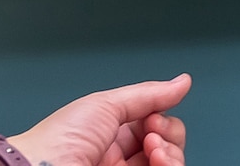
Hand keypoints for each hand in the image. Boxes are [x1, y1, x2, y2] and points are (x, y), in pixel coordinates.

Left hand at [12, 75, 189, 165]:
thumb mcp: (105, 105)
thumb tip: (181, 83)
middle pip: (168, 146)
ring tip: (154, 148)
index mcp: (112, 134)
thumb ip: (148, 95)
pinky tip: (156, 159)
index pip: (155, 126)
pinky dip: (169, 165)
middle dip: (169, 134)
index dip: (162, 119)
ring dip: (171, 152)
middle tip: (152, 132)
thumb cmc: (58, 140)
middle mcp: (121, 158)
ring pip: (170, 163)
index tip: (153, 117)